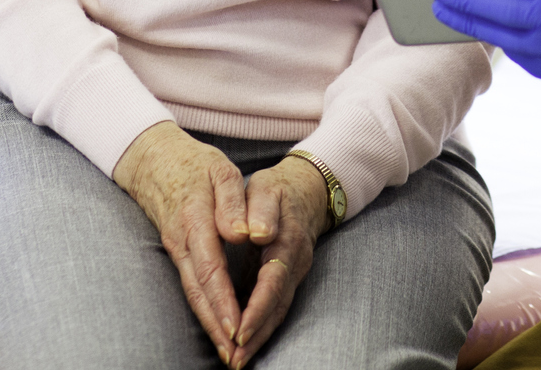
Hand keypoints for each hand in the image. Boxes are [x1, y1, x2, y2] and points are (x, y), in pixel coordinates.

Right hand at [112, 122, 250, 362]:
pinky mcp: (176, 252)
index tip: (238, 328)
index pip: (210, 269)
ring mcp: (176, 249)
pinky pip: (191, 286)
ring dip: (210, 324)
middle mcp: (181, 241)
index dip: (223, 301)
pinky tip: (217, 326)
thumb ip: (232, 202)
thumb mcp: (218, 170)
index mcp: (195, 220)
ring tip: (229, 353)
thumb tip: (242, 235)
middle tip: (235, 357)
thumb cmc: (193, 163)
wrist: (151, 159)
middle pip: (198, 292)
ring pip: (193, 293)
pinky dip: (204, 309)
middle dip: (217, 327)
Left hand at [229, 156, 331, 365]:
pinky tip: (246, 342)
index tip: (238, 331)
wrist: (307, 189)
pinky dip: (261, 327)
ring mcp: (294, 273)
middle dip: (256, 335)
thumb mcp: (268, 188)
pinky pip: (275, 307)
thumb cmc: (278, 188)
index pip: (272, 282)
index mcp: (286, 241)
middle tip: (234, 360)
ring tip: (237, 360)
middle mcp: (294, 263)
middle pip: (276, 306)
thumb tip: (259, 232)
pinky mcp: (287, 278)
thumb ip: (262, 209)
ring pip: (277, 311)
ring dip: (258, 337)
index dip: (256, 309)